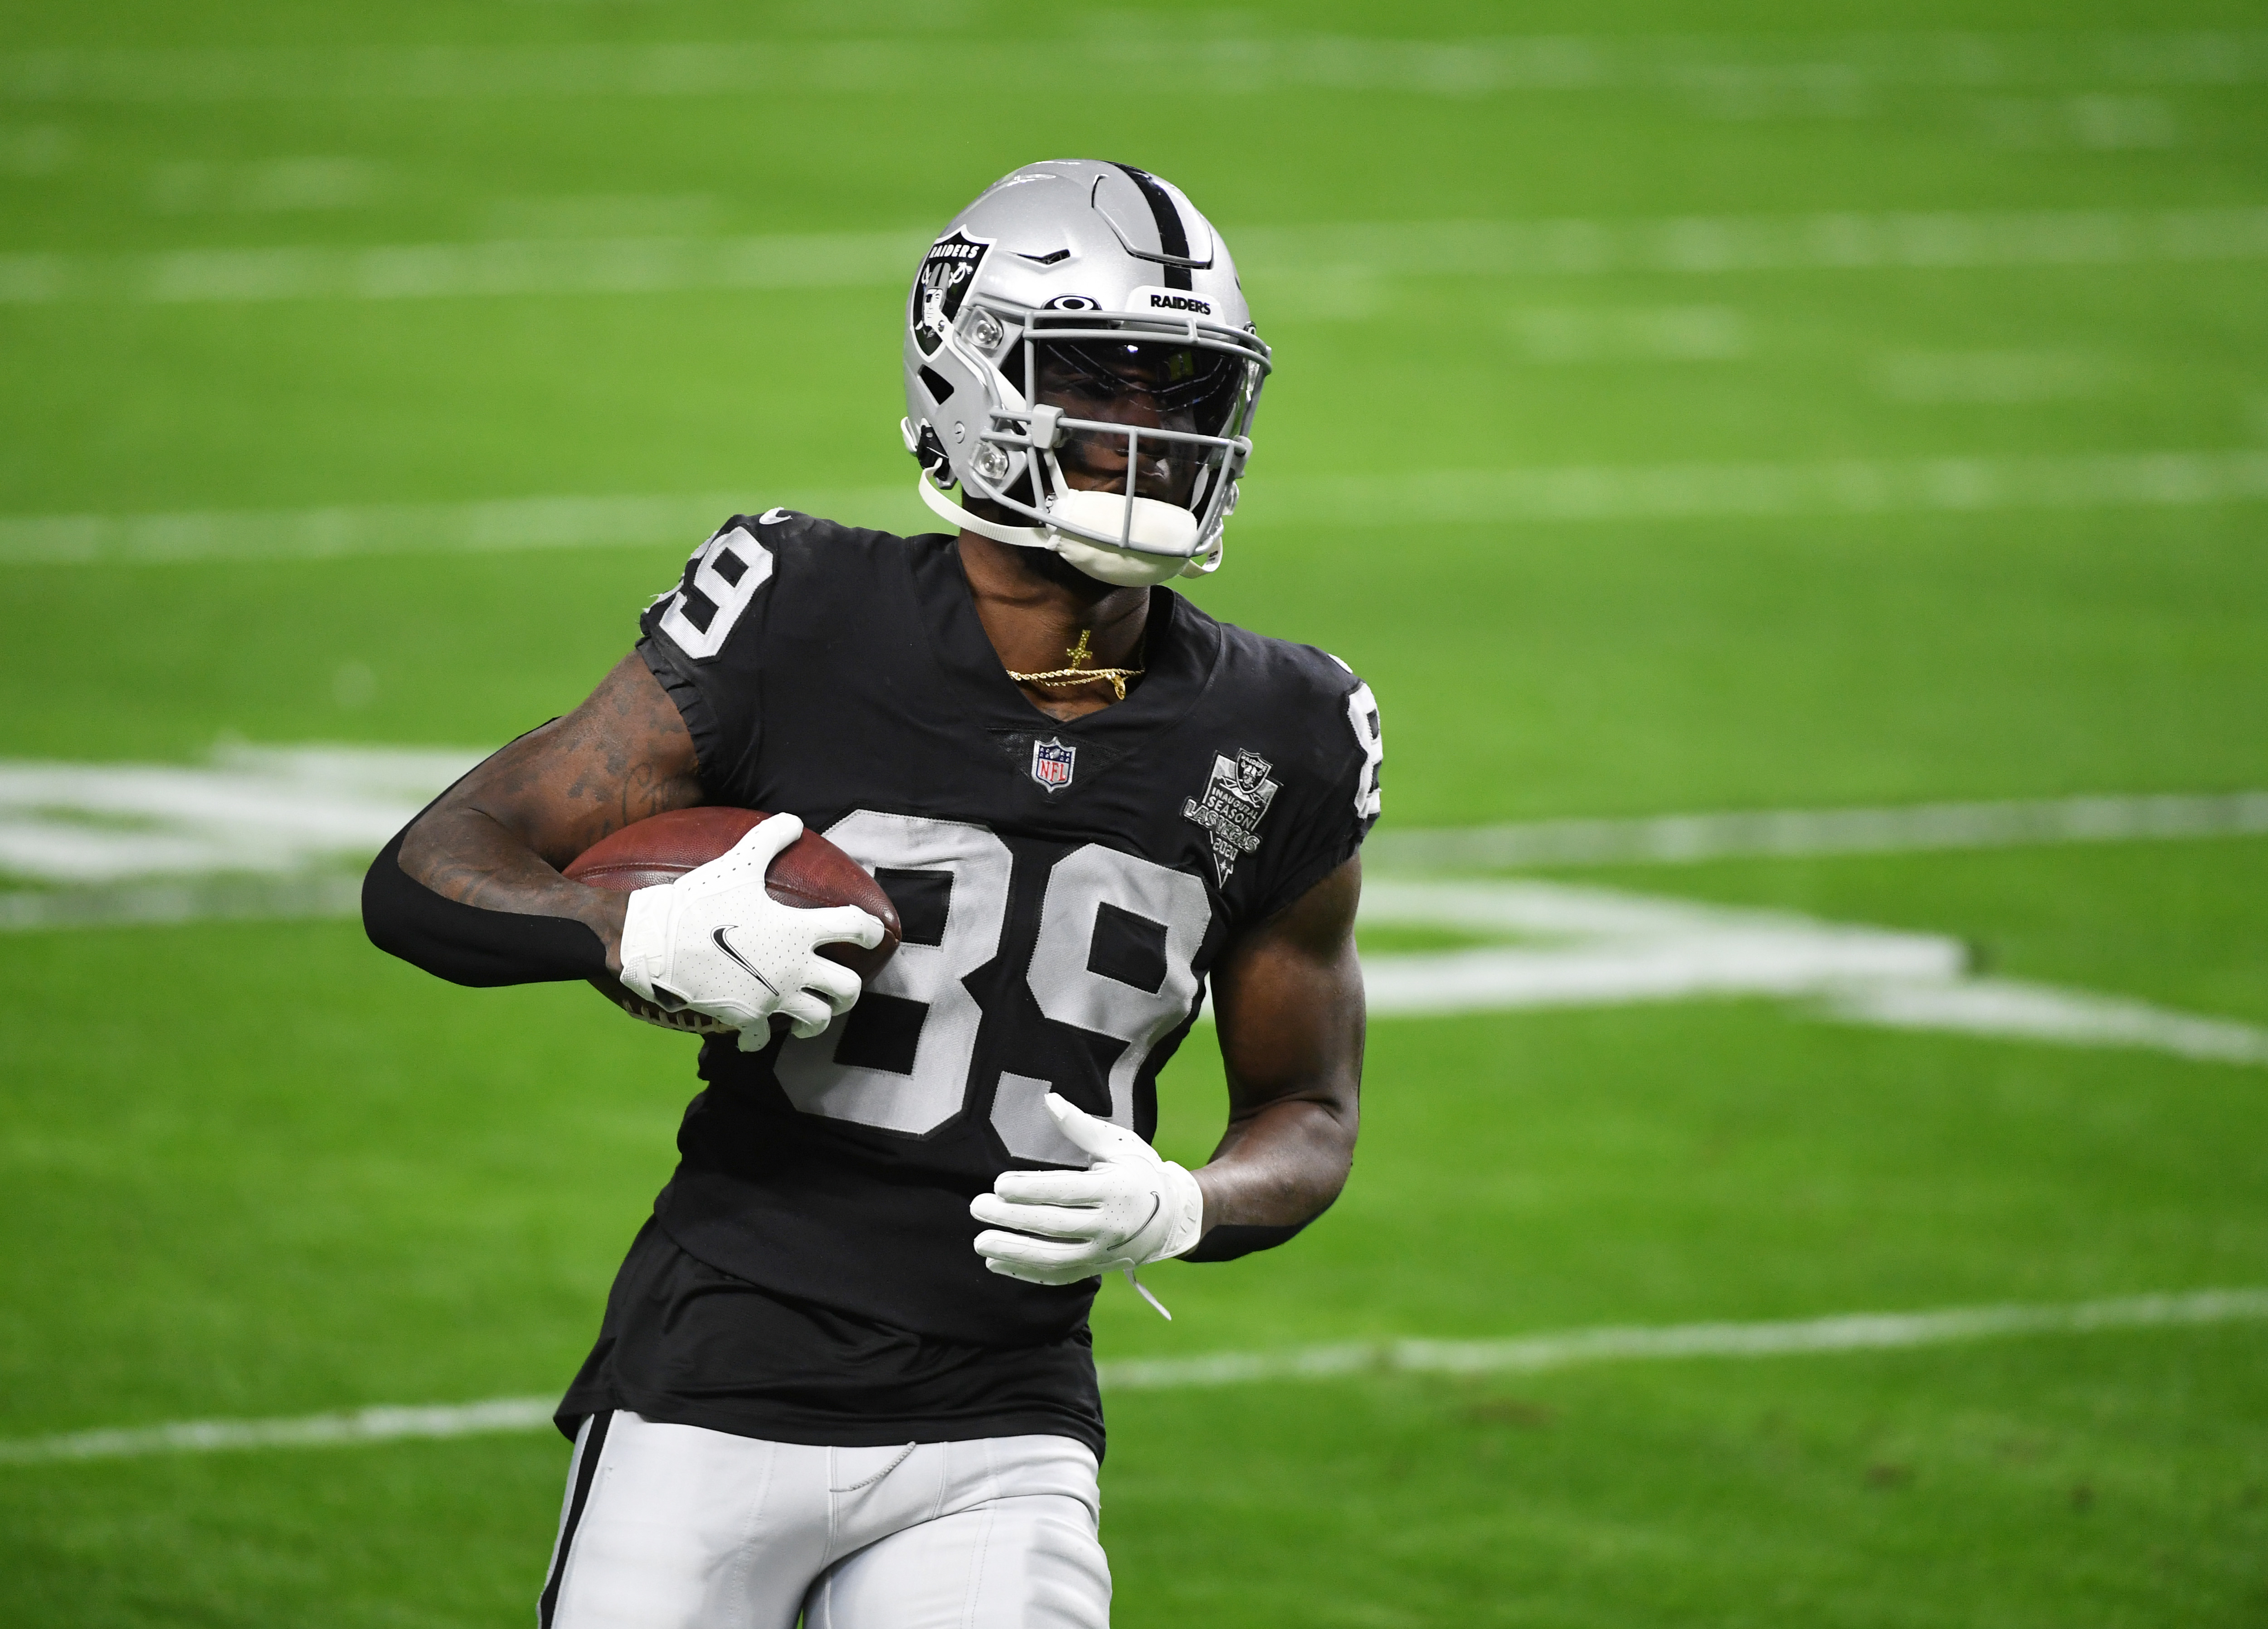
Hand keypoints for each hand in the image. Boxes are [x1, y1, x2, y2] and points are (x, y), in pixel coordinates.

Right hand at [615, 812, 884, 1046]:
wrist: (658, 944)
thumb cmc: (698, 901)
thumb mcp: (736, 863)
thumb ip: (768, 840)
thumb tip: (793, 820)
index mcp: (798, 931)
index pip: (854, 928)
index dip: (870, 929)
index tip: (872, 933)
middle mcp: (794, 968)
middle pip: (847, 988)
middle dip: (850, 989)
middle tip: (842, 985)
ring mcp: (772, 997)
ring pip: (817, 1020)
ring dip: (819, 1019)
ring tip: (813, 1015)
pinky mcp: (746, 1017)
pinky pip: (762, 1040)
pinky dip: (760, 1040)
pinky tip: (755, 1035)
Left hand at [969, 1094, 1205, 1285]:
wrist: (1174, 1216)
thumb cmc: (1140, 1172)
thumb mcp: (1118, 1144)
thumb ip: (1081, 1126)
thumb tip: (1049, 1100)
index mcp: (1116, 1190)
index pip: (1065, 1192)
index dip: (1030, 1189)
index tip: (999, 1185)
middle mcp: (1110, 1226)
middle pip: (1053, 1225)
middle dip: (1011, 1218)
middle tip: (976, 1206)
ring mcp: (1103, 1253)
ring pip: (1052, 1258)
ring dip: (1013, 1251)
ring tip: (979, 1241)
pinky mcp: (1095, 1269)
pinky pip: (1058, 1275)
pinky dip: (1026, 1272)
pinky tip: (996, 1262)